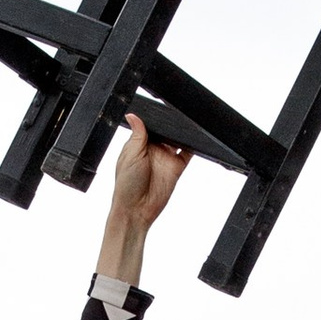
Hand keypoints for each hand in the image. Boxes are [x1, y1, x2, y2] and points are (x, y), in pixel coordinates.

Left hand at [95, 114, 191, 290]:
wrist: (136, 210)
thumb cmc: (126, 186)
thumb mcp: (130, 155)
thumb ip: (137, 135)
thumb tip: (133, 115)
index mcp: (138, 144)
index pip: (149, 126)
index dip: (155, 119)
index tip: (161, 109)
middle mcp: (153, 150)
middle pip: (165, 131)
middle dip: (170, 124)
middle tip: (175, 115)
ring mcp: (165, 158)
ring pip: (177, 140)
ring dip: (181, 133)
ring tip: (184, 125)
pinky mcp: (176, 168)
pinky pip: (187, 154)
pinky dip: (192, 146)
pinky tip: (194, 138)